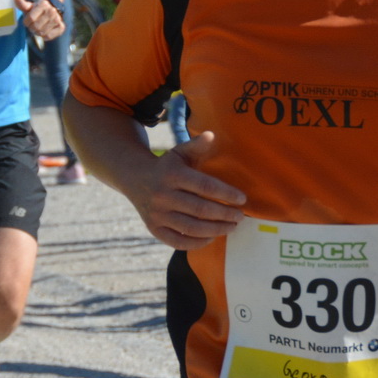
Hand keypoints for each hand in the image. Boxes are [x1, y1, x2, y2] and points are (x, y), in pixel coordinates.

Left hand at [15, 0, 65, 41]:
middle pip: (35, 26)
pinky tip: (44, 31)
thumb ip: (22, 4)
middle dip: (31, 28)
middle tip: (33, 25)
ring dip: (37, 32)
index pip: (30, 18)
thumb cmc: (37, 9)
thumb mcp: (30, 6)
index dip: (26, 22)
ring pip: (41, 32)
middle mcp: (52, 11)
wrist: (52, 10)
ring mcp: (57, 19)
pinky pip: (49, 36)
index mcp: (43, 4)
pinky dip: (44, 36)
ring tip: (38, 28)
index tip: (27, 21)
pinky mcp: (61, 27)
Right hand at [128, 130, 246, 249]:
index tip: (242, 200)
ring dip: (216, 230)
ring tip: (231, 227)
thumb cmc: (167, 166)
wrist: (135, 178)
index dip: (226, 194)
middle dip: (225, 215)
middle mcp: (163, 195)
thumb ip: (196, 145)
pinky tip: (212, 237)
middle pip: (200, 209)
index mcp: (172, 174)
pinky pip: (178, 241)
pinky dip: (197, 243)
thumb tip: (211, 135)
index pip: (205, 186)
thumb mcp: (179, 152)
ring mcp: (157, 214)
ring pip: (191, 227)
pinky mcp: (154, 229)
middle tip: (240, 217)